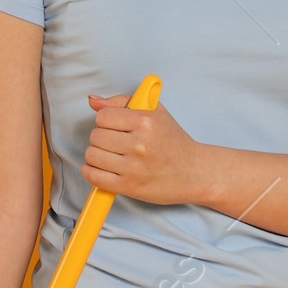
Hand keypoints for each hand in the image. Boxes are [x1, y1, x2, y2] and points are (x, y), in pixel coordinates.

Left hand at [81, 91, 202, 202]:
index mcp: (146, 121)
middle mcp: (140, 143)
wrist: (195, 172)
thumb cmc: (174, 142)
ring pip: (92, 155)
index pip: (102, 117)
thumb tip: (93, 101)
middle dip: (101, 139)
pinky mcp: (130, 186)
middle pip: (95, 136)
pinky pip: (94, 176)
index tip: (115, 127)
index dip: (105, 121)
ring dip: (96, 156)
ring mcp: (134, 167)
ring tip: (110, 157)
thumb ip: (123, 102)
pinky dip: (92, 172)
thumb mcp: (156, 112)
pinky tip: (103, 169)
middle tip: (114, 143)